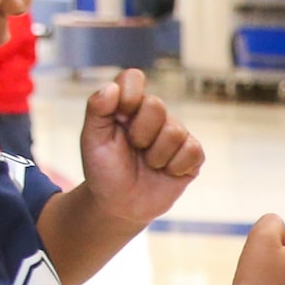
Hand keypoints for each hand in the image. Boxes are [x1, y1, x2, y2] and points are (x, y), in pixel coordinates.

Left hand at [79, 66, 203, 225]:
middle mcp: (154, 116)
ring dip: (155, 156)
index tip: (119, 117)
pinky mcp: (192, 156)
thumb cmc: (104, 170)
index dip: (129, 95)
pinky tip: (165, 173)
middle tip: (134, 149)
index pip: (133, 78)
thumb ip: (97, 110)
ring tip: (148, 164)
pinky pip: (193, 151)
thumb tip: (112, 88)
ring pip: (175, 132)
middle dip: (140, 134)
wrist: (119, 205)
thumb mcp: (92, 140)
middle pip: (156, 105)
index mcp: (128, 106)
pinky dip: (175, 167)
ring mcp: (175, 135)